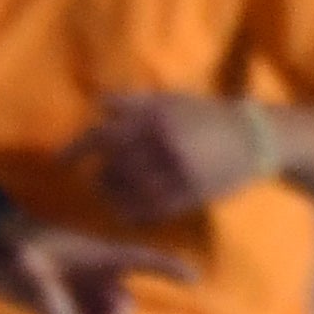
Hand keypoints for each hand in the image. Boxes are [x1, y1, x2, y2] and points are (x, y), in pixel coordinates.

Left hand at [75, 93, 266, 226]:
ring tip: (113, 198)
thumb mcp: (172, 99)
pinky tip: (129, 213)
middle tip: (98, 183)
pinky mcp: (190, 194)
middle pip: (112, 167)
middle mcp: (162, 143)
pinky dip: (134, 213)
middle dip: (101, 178)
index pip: (103, 135)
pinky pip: (152, 210)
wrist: (254, 137)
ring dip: (115, 197)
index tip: (60, 162)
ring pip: (130, 191)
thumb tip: (99, 102)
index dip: (77, 150)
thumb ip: (135, 101)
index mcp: (154, 117)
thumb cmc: (207, 115)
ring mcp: (176, 171)